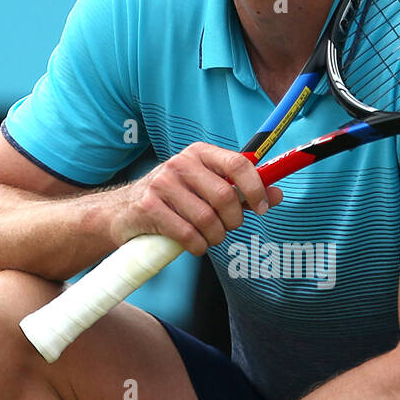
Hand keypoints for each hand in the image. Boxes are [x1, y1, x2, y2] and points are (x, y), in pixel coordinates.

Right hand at [121, 144, 283, 255]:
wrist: (122, 211)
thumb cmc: (173, 200)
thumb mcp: (205, 188)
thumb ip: (241, 192)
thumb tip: (278, 195)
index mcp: (199, 153)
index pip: (238, 163)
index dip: (256, 188)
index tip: (263, 208)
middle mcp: (181, 163)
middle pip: (225, 196)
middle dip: (233, 220)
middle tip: (228, 228)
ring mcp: (162, 184)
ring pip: (207, 219)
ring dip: (215, 237)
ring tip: (210, 238)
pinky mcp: (149, 207)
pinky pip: (187, 234)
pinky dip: (198, 246)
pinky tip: (195, 245)